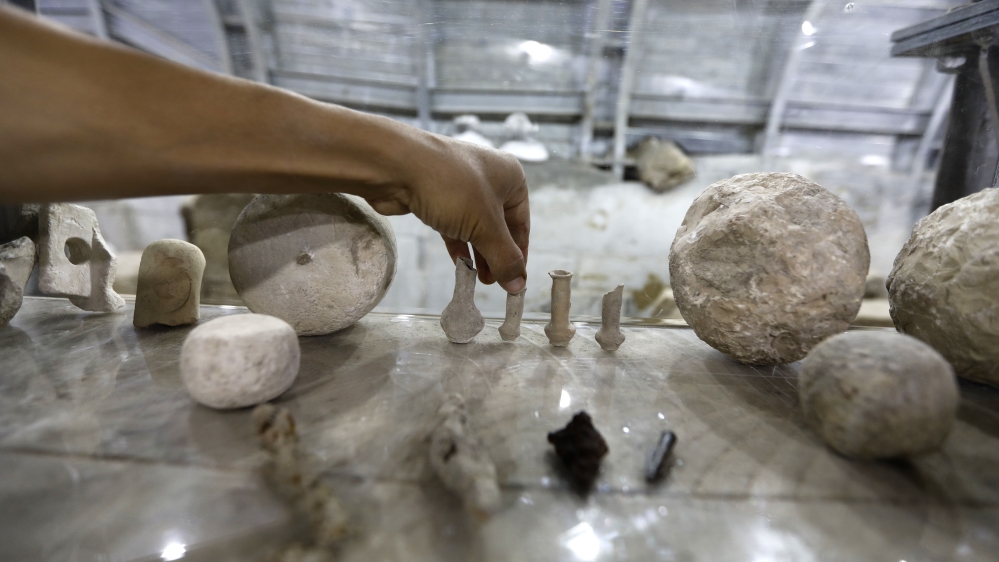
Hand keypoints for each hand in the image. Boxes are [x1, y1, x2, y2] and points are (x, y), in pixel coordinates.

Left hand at [364, 133, 529, 293]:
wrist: (396, 166)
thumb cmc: (450, 187)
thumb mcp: (485, 227)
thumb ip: (504, 257)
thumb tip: (519, 285)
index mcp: (510, 177)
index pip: (521, 222)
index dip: (519, 253)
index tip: (516, 280)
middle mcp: (488, 178)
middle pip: (498, 226)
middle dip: (497, 256)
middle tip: (495, 283)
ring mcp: (461, 185)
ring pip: (475, 226)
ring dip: (478, 253)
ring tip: (479, 278)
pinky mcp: (437, 195)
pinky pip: (454, 223)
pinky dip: (458, 243)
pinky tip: (460, 263)